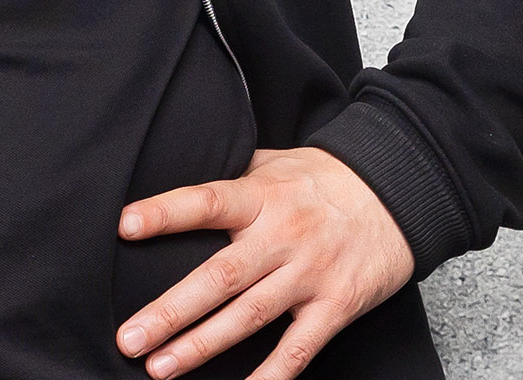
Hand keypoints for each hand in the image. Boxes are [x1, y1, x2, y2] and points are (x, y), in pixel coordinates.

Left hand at [115, 145, 414, 379]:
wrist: (397, 191)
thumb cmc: (323, 178)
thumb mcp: (274, 164)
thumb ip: (230, 179)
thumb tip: (174, 178)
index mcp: (262, 197)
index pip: (207, 201)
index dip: (166, 212)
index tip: (125, 225)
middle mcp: (282, 236)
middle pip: (220, 276)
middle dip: (171, 311)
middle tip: (130, 338)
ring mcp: (309, 274)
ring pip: (249, 316)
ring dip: (201, 345)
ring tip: (160, 368)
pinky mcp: (335, 306)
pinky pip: (298, 349)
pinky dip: (270, 375)